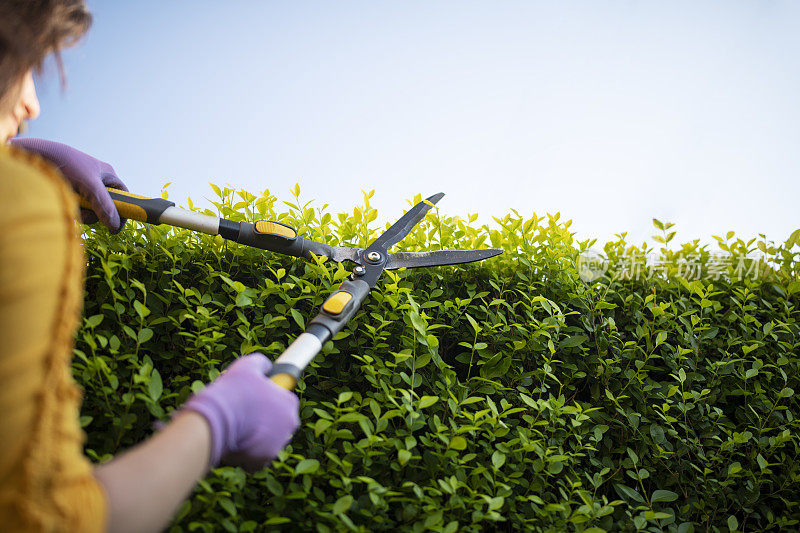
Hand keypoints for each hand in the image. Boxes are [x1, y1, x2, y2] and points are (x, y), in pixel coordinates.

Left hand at [9, 138, 127, 232]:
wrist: (36, 155)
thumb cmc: (66, 164)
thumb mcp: (89, 185)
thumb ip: (104, 205)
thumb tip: (115, 227)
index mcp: (107, 176)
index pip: (124, 197)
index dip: (123, 211)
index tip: (117, 226)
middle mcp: (97, 182)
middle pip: (105, 207)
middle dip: (95, 213)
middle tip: (84, 211)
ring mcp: (82, 188)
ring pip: (89, 210)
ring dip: (81, 211)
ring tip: (69, 203)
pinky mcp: (69, 193)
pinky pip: (76, 208)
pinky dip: (70, 208)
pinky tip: (62, 201)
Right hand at [181, 353, 300, 471]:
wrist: (216, 419)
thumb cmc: (233, 391)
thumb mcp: (248, 365)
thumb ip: (262, 364)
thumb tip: (266, 367)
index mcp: (289, 403)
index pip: (284, 401)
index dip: (269, 400)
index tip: (256, 400)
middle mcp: (289, 425)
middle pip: (278, 423)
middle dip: (264, 420)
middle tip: (245, 415)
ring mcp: (277, 445)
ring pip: (268, 441)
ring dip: (256, 437)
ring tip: (237, 428)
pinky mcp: (262, 461)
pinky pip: (257, 458)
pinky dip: (248, 454)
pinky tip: (236, 443)